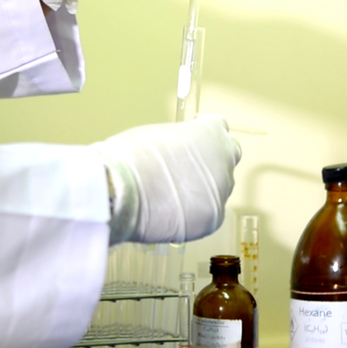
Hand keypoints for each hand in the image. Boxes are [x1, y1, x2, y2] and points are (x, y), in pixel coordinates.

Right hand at [93, 115, 241, 243]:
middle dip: (210, 163)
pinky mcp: (213, 219)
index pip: (220, 128)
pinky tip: (172, 211)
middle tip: (185, 171)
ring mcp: (220, 192)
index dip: (206, 135)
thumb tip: (178, 152)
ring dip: (202, 190)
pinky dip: (194, 214)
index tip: (195, 141)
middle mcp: (224, 161)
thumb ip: (179, 142)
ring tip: (173, 194)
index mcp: (211, 133)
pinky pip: (208, 214)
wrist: (121, 191)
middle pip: (226, 159)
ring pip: (218, 190)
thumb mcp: (158, 135)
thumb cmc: (131, 158)